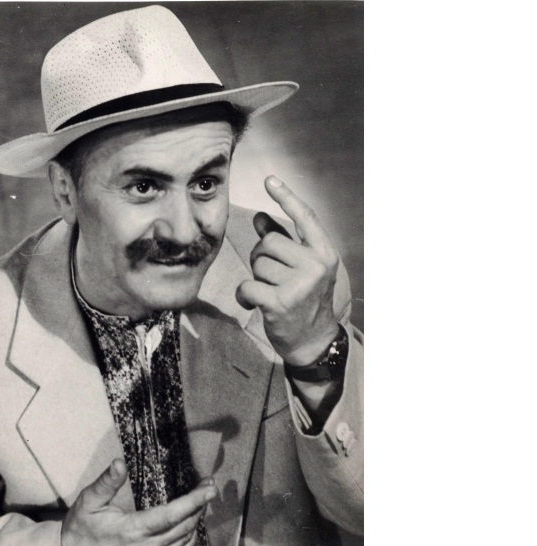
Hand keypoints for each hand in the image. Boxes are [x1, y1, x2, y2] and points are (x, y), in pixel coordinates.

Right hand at [61, 458, 216, 545]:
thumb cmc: (81, 528)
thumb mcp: (89, 501)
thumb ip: (106, 482)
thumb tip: (119, 463)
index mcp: (132, 531)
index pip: (171, 515)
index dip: (193, 501)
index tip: (208, 487)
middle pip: (184, 527)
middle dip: (200, 506)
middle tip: (209, 486)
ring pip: (185, 541)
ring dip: (196, 521)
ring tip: (202, 502)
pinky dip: (191, 540)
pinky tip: (191, 527)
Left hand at [236, 176, 339, 365]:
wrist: (313, 342)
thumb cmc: (305, 300)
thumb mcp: (302, 268)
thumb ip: (283, 241)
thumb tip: (261, 217)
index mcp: (325, 253)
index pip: (304, 217)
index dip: (286, 197)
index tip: (269, 180)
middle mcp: (316, 266)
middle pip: (269, 241)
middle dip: (261, 257)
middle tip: (271, 277)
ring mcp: (299, 284)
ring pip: (257, 263)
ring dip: (255, 278)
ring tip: (269, 292)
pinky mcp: (280, 302)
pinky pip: (247, 285)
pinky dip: (244, 296)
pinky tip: (253, 304)